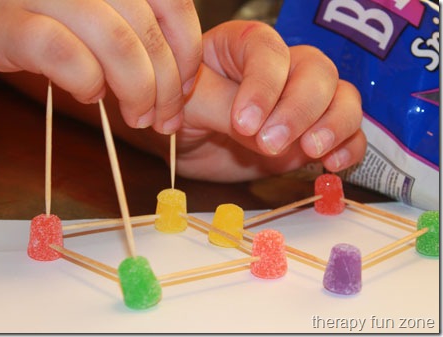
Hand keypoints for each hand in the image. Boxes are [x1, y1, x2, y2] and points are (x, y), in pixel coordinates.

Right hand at [0, 0, 200, 133]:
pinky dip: (86, 82)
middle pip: (148, 30)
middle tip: (165, 119)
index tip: (185, 87)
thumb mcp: (83, 10)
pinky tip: (87, 96)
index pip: (171, 2)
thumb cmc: (20, 11)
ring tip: (137, 117)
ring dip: (138, 91)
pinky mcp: (3, 21)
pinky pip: (63, 54)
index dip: (186, 50)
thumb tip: (169, 70)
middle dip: (168, 86)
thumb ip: (125, 26)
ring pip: (116, 42)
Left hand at [179, 20, 365, 180]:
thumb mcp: (189, 107)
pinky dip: (349, 146)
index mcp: (243, 45)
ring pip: (342, 96)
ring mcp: (301, 101)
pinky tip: (332, 164)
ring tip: (311, 150)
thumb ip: (222, 109)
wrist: (189, 148)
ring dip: (334, 124)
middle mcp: (281, 68)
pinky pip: (348, 133)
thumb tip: (258, 128)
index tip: (244, 123)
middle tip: (270, 143)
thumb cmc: (183, 116)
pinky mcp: (311, 133)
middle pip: (316, 70)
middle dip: (299, 108)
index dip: (263, 85)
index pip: (269, 51)